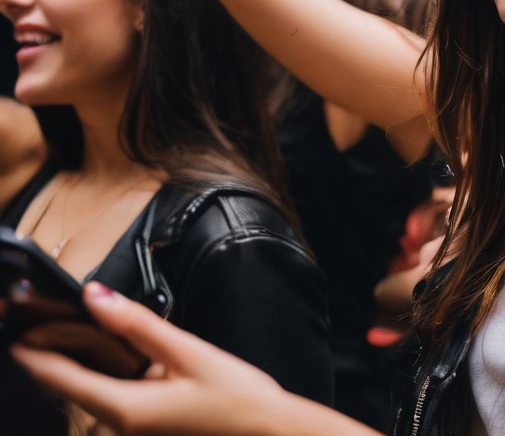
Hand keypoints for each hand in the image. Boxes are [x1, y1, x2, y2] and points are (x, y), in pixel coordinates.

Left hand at [12, 282, 289, 435]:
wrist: (266, 432)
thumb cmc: (235, 398)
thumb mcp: (187, 351)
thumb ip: (137, 324)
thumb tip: (95, 296)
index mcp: (125, 410)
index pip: (62, 380)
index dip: (35, 355)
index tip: (16, 335)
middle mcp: (120, 428)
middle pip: (73, 387)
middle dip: (55, 355)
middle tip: (43, 323)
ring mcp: (132, 431)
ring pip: (92, 392)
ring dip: (80, 364)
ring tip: (76, 329)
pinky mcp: (146, 428)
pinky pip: (113, 399)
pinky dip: (105, 376)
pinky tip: (118, 356)